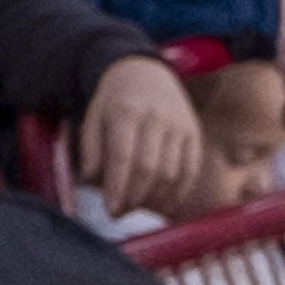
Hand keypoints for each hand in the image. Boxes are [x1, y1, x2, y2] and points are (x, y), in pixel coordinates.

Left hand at [67, 60, 206, 217]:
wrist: (146, 72)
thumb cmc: (114, 101)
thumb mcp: (92, 117)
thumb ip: (91, 148)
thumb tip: (92, 180)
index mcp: (127, 112)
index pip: (124, 157)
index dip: (118, 188)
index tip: (111, 211)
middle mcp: (157, 118)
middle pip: (150, 168)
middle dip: (134, 197)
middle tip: (120, 213)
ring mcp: (180, 126)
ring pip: (172, 173)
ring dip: (155, 198)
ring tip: (137, 208)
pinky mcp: (194, 134)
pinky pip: (190, 170)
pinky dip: (178, 192)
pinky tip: (163, 204)